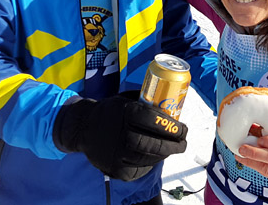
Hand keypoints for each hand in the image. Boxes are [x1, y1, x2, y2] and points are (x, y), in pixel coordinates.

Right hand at [53, 92, 187, 181]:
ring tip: (172, 149)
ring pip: (148, 158)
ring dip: (164, 155)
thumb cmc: (111, 111)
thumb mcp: (126, 99)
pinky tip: (156, 157)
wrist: (83, 127)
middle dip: (174, 145)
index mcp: (125, 112)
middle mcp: (120, 132)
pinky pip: (138, 169)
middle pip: (153, 143)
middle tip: (183, 143)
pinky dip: (150, 164)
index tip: (184, 129)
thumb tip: (173, 103)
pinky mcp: (114, 168)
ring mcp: (116, 153)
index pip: (155, 121)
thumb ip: (146, 101)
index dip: (173, 127)